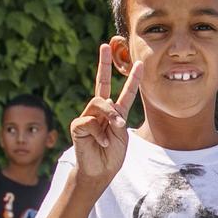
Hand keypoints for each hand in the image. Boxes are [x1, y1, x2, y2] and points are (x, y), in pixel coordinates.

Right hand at [70, 45, 142, 193]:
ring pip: (99, 103)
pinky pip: (89, 121)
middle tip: (105, 46)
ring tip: (115, 129)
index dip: (132, 79)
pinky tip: (102, 142)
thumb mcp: (121, 135)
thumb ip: (117, 118)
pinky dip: (99, 132)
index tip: (139, 64)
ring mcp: (88, 116)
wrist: (100, 172)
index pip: (124, 93)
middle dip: (103, 64)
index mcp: (114, 113)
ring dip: (110, 115)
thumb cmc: (111, 155)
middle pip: (101, 83)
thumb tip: (107, 103)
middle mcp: (100, 111)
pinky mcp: (78, 125)